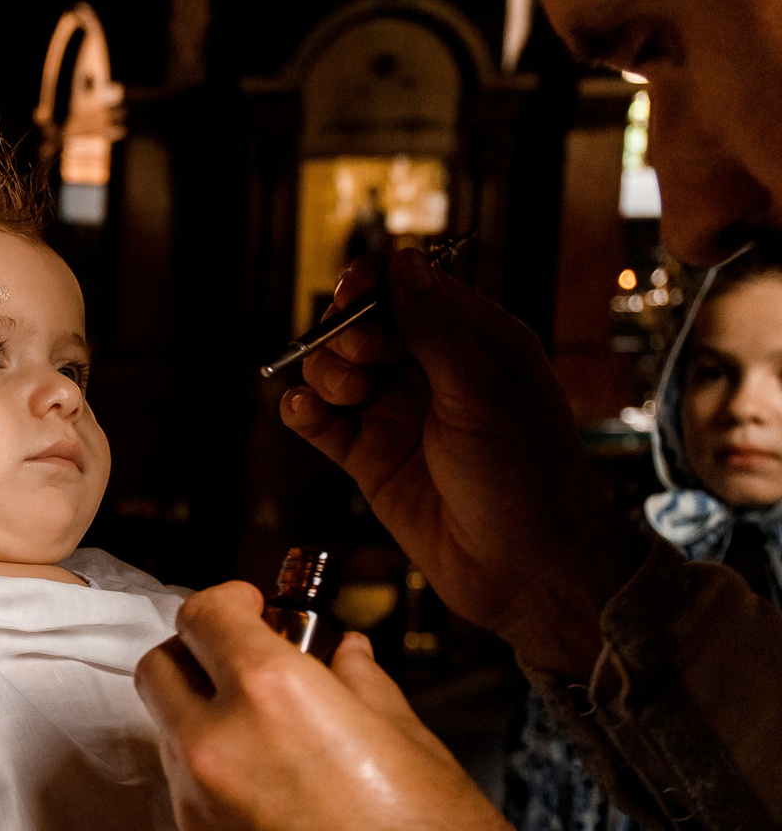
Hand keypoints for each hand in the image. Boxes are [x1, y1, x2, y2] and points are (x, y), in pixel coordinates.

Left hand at [134, 583, 582, 830]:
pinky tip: (275, 794)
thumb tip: (338, 649)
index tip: (254, 608)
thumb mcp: (408, 736)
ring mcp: (199, 807)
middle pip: (160, 669)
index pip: (202, 617)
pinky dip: (214, 777)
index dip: (227, 603)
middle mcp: (217, 745)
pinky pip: (187, 794)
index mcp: (271, 694)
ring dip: (204, 719)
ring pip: (168, 734)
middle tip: (248, 662)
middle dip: (197, 656)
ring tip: (274, 736)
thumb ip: (356, 680)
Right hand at [283, 249, 645, 675]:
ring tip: (346, 397)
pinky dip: (304, 412)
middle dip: (347, 334)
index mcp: (475, 341)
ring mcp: (398, 416)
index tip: (352, 297)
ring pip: (334, 371)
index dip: (373, 285)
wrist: (527, 570)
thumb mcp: (482, 391)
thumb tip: (400, 260)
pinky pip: (321, 422)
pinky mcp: (370, 460)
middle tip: (363, 361)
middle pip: (362, 325)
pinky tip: (305, 413)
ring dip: (326, 374)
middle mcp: (433, 372)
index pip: (410, 288)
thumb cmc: (527, 476)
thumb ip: (434, 327)